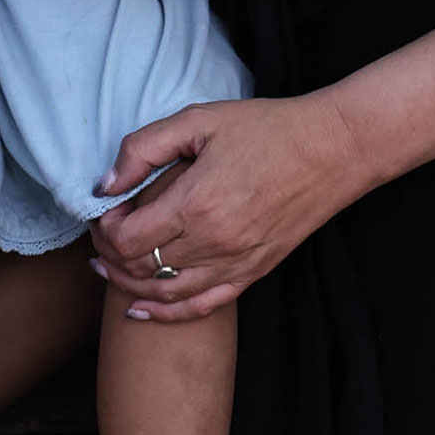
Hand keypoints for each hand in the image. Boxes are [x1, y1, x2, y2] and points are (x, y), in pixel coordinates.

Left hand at [87, 96, 366, 322]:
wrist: (331, 149)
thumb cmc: (266, 128)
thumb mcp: (199, 120)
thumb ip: (144, 149)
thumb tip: (105, 185)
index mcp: (195, 203)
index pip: (128, 240)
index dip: (104, 230)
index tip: (103, 212)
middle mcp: (213, 242)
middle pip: (141, 268)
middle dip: (110, 255)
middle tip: (102, 234)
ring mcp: (235, 263)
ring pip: (164, 294)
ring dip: (128, 285)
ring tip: (107, 270)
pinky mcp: (253, 272)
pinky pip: (201, 307)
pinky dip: (165, 314)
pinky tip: (141, 309)